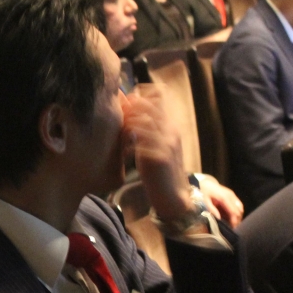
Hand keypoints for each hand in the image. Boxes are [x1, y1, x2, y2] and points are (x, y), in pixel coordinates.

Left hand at [123, 84, 193, 221]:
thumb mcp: (157, 146)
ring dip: (126, 127)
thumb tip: (131, 112)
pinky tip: (124, 154)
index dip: (140, 95)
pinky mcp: (159, 158)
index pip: (159, 97)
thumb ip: (148, 130)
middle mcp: (170, 131)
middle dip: (129, 110)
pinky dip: (128, 146)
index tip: (126, 104)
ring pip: (142, 123)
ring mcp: (166, 144)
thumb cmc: (160, 170)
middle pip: (148, 107)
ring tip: (121, 138)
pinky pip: (139, 144)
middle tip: (118, 121)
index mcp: (170, 126)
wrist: (173, 196)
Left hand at [195, 174, 242, 228]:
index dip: (234, 220)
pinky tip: (232, 218)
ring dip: (238, 216)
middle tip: (234, 227)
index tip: (233, 227)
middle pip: (239, 210)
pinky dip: (236, 212)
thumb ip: (211, 209)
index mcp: (224, 197)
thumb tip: (218, 218)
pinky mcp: (232, 196)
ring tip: (234, 224)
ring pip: (240, 207)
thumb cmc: (204, 192)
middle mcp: (231, 196)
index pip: (233, 210)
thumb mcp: (204, 200)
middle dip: (237, 219)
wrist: (206, 182)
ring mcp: (232, 195)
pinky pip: (238, 205)